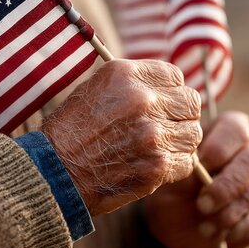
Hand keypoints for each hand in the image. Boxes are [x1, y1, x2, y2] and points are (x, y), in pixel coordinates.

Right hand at [41, 59, 202, 215]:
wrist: (55, 172)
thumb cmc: (72, 131)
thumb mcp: (96, 88)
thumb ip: (133, 83)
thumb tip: (165, 86)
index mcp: (127, 75)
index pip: (176, 76)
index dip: (171, 92)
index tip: (163, 103)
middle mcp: (143, 100)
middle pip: (191, 103)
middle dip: (180, 115)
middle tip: (166, 126)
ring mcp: (153, 134)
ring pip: (193, 133)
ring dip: (179, 141)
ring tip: (158, 147)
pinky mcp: (158, 165)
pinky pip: (186, 162)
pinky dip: (175, 165)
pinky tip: (154, 164)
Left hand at [145, 112, 248, 247]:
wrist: (188, 226)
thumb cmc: (178, 192)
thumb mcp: (172, 179)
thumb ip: (182, 169)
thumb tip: (195, 164)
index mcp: (229, 131)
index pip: (235, 128)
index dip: (218, 147)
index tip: (201, 165)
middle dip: (224, 187)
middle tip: (202, 205)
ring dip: (226, 214)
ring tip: (204, 227)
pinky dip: (235, 231)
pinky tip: (218, 233)